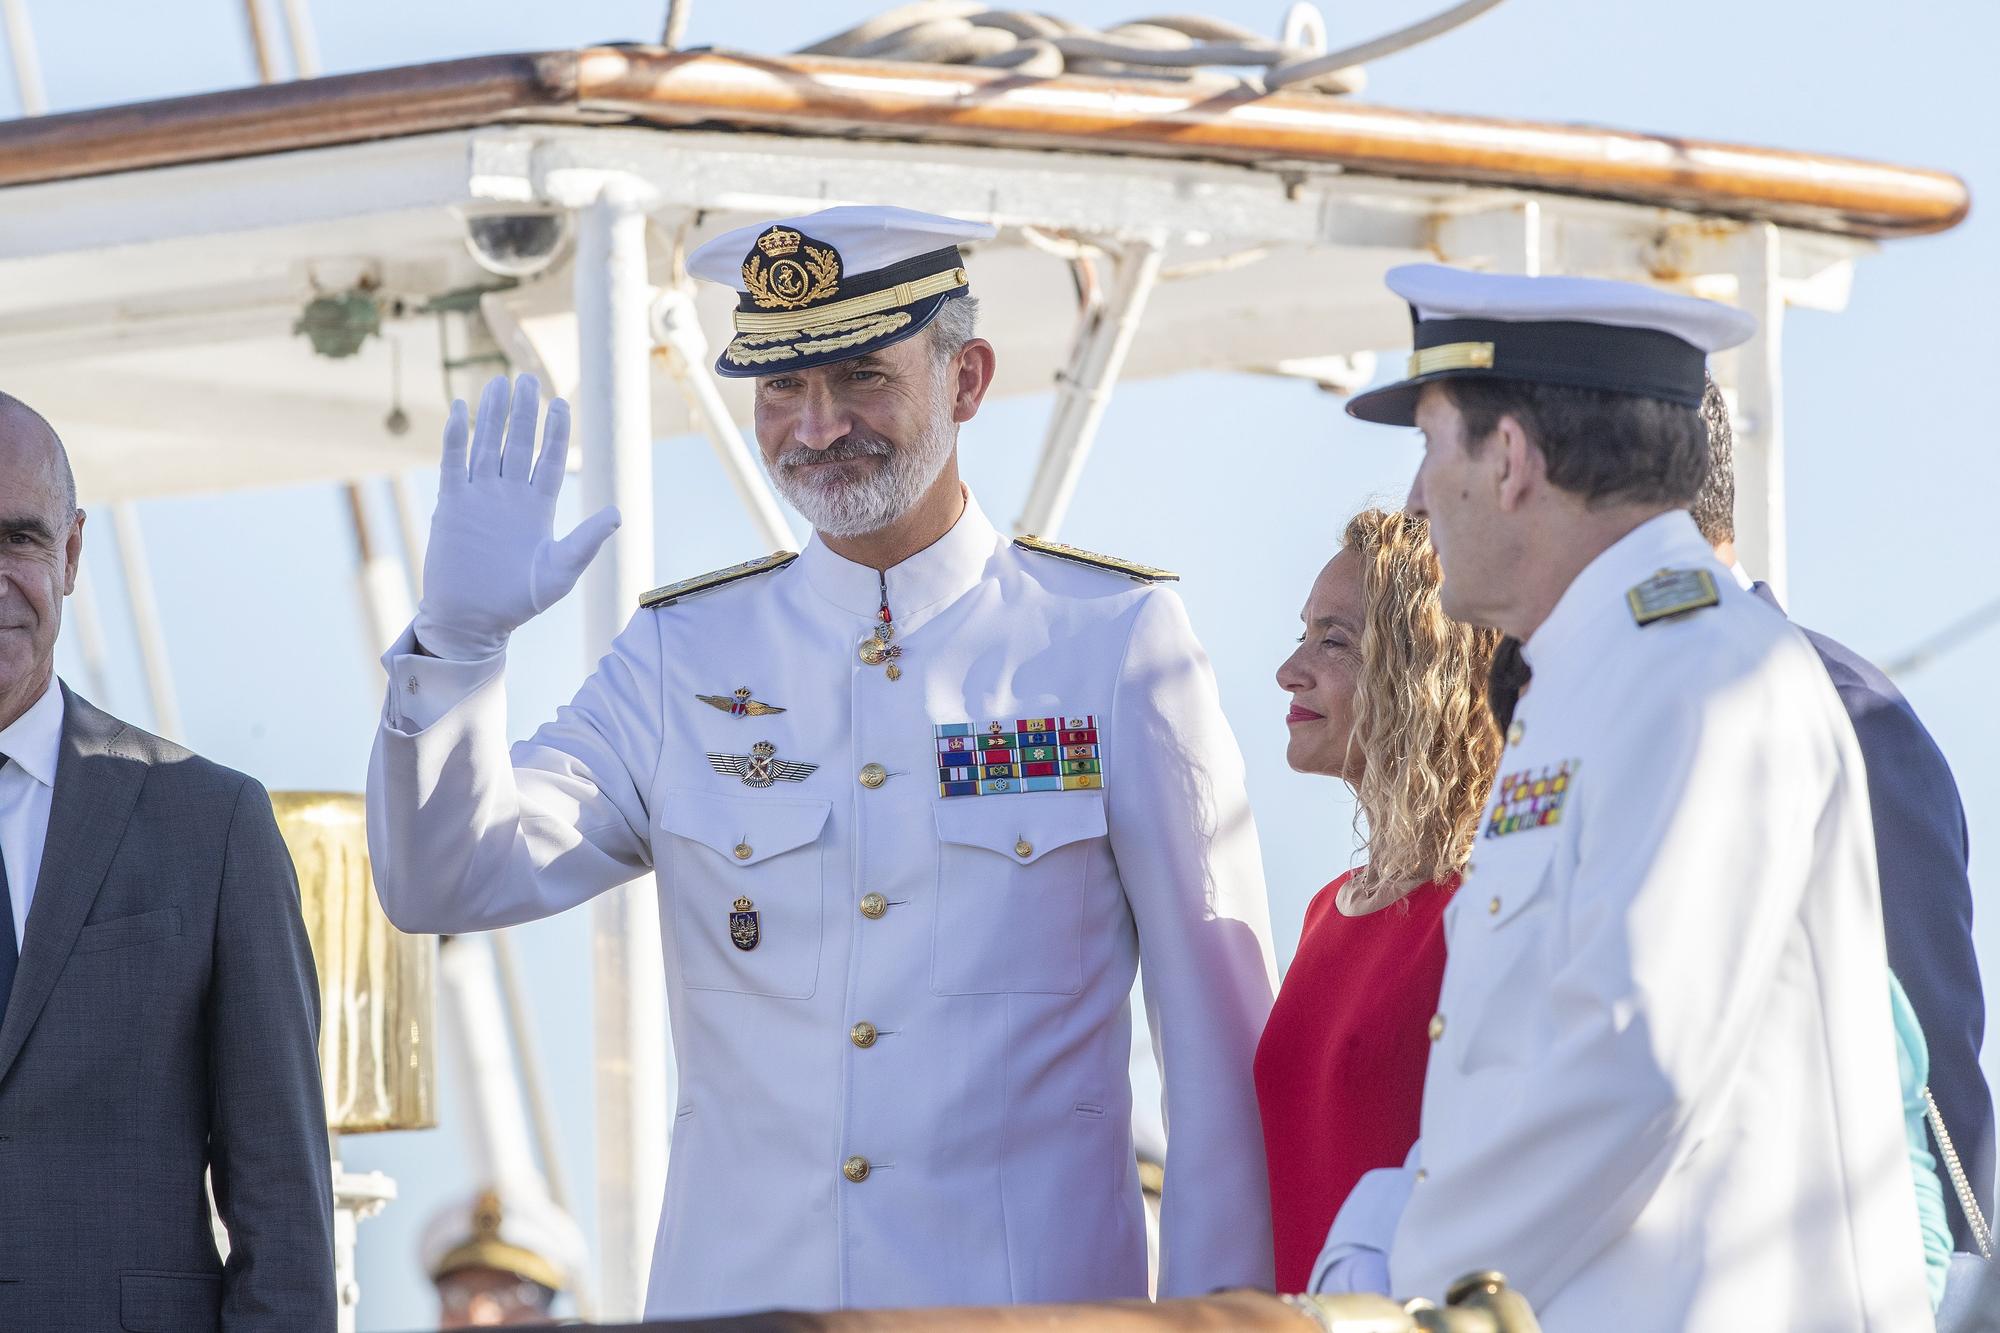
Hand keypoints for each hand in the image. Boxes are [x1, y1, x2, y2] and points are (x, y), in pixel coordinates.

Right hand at [412, 375, 619, 660]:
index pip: (548, 459)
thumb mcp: (559, 572)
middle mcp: (508, 496)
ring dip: (491, 416)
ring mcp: (479, 497)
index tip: (561, 403)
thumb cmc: (518, 602)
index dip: (554, 431)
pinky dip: (455, 437)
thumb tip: (618, 514)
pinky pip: (453, 463)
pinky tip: (458, 409)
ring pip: (486, 446)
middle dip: (524, 412)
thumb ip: (586, 542)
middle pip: (517, 444)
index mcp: (537, 508)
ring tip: (498, 383)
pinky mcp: (451, 505)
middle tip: (528, 378)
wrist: (472, 621)